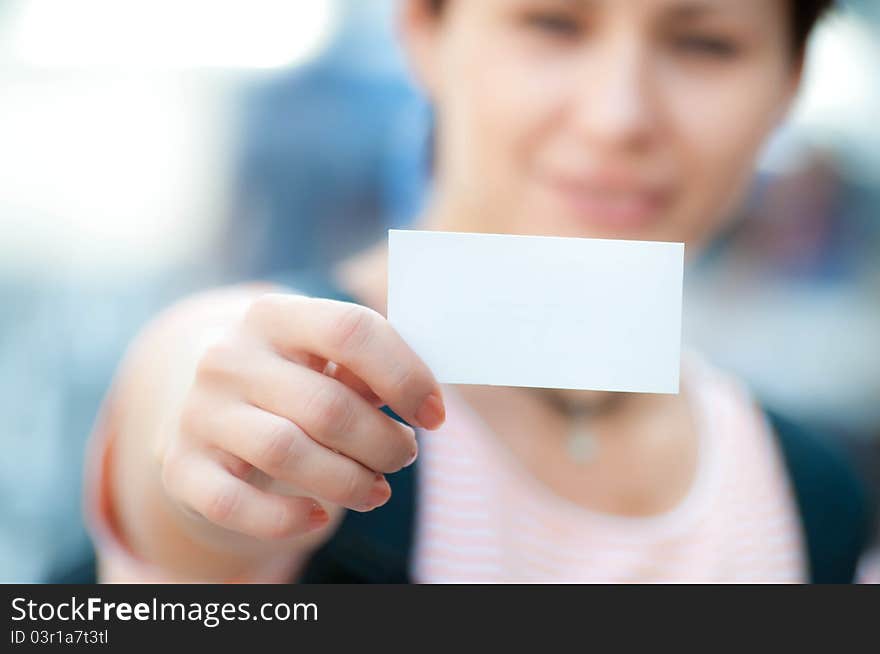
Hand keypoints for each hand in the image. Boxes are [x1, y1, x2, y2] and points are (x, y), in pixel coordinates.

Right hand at [159, 292, 445, 542]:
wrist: (201, 405)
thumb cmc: (291, 380)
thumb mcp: (322, 358)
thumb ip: (367, 368)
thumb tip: (424, 400)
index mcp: (275, 315)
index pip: (351, 331)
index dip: (406, 376)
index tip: (435, 416)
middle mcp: (229, 357)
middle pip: (327, 406)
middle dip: (384, 443)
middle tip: (405, 456)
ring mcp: (198, 412)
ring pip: (288, 454)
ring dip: (349, 481)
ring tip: (377, 489)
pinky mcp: (180, 466)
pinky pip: (235, 504)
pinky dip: (285, 519)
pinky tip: (319, 517)